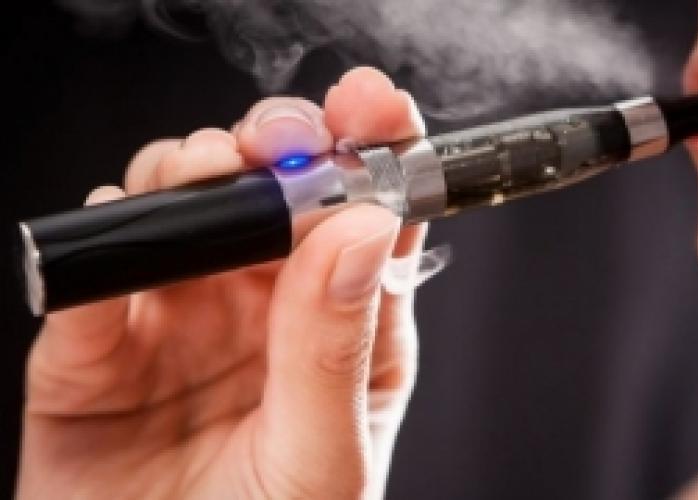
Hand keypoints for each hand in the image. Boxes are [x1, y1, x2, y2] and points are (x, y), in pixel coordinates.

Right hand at [16, 67, 426, 499]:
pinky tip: (124, 246)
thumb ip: (335, 348)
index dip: (374, 151)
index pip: (369, 220)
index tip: (372, 104)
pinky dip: (108, 241)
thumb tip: (361, 230)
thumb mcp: (319, 463)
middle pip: (277, 193)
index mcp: (341, 330)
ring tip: (198, 181)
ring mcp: (183, 314)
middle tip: (274, 139)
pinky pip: (100, 268)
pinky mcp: (101, 338)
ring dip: (191, 173)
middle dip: (275, 146)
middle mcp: (265, 309)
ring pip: (189, 205)